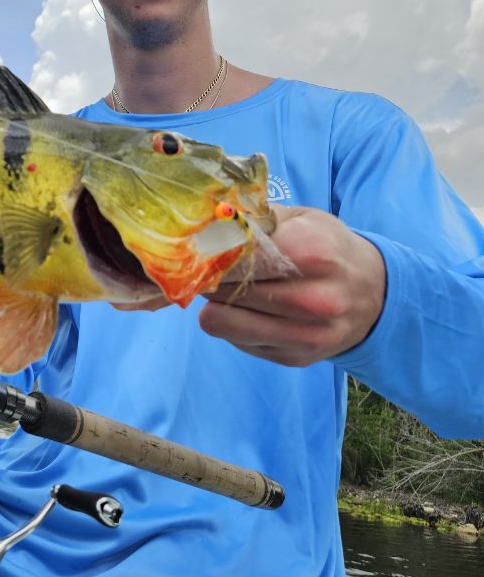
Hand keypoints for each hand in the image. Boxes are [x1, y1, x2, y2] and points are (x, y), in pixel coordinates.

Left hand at [198, 205, 386, 365]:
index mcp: (312, 254)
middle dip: (210, 277)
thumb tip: (205, 219)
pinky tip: (252, 310)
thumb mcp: (301, 219)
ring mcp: (305, 335)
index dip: (210, 252)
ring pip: (220, 321)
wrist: (375, 294)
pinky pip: (235, 341)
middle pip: (224, 290)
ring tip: (229, 287)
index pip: (235, 257)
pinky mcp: (294, 358)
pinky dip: (233, 324)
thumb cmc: (328, 248)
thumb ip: (253, 218)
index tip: (201, 247)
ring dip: (215, 303)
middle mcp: (313, 300)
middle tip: (211, 266)